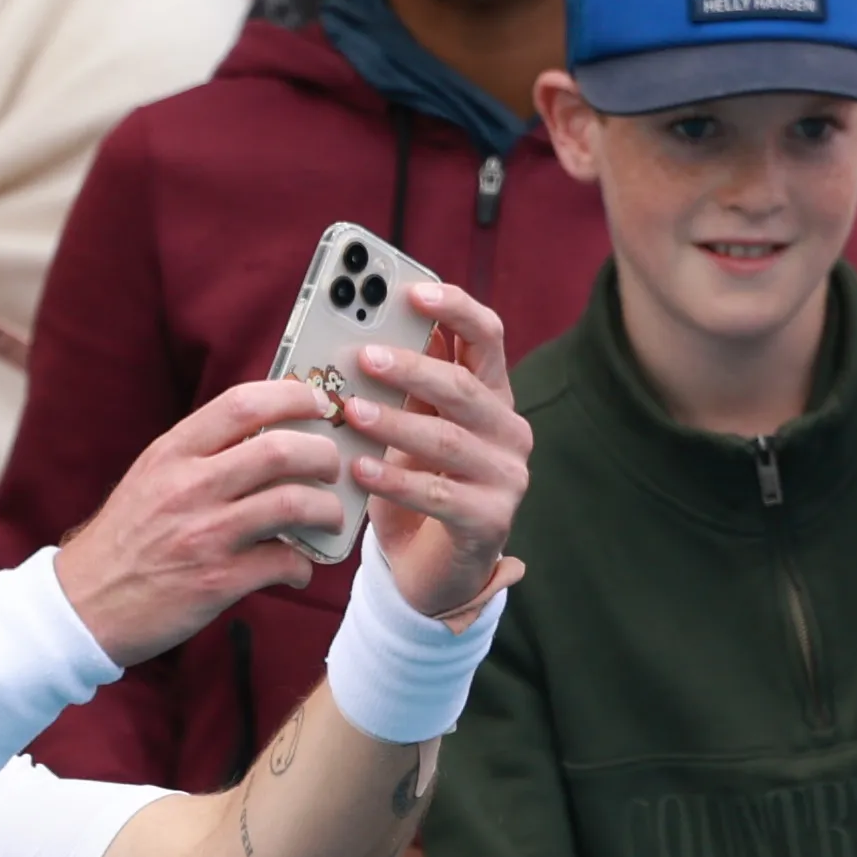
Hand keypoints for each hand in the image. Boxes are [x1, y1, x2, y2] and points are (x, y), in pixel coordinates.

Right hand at [55, 380, 345, 666]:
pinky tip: (294, 568)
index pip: (243, 403)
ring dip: (327, 510)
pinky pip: (287, 562)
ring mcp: (204, 534)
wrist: (85, 603)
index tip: (319, 403)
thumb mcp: (151, 477)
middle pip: (282, 450)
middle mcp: (188, 487)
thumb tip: (268, 431)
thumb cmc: (127, 538)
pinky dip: (303, 566)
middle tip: (332, 467)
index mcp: (171, 453)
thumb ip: (201, 453)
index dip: (293, 396)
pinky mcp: (218, 580)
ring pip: (296, 504)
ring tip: (327, 517)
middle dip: (324, 455)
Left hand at [342, 282, 530, 623]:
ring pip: (448, 440)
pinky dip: (393, 479)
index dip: (455, 309)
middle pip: (464, 386)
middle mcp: (508, 430)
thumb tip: (350, 332)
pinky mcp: (489, 521)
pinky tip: (357, 469)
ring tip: (349, 412)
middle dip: (413, 367)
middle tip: (364, 356)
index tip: (414, 291)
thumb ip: (394, 382)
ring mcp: (506, 477)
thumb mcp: (406, 423)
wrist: (429, 565)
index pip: (486, 337)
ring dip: (394, 423)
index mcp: (490, 395)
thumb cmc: (412, 478)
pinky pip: (437, 494)